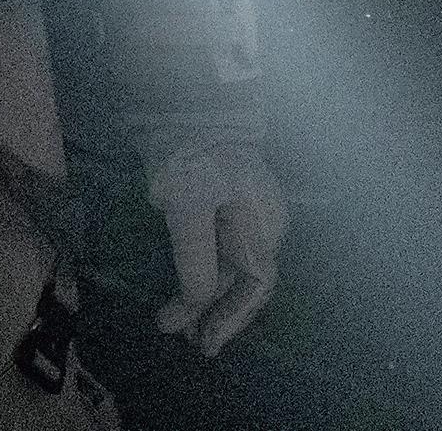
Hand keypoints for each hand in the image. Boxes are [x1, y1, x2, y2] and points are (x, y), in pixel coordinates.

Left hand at [149, 142, 285, 357]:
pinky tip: (186, 289)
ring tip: (177, 321)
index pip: (256, 284)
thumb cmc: (191, 154)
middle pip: (245, 280)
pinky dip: (204, 272)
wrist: (183, 101)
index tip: (203, 341)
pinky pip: (222, 250)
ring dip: (206, 295)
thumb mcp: (188, 206)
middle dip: (215, 311)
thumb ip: (195, 259)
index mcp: (264, 224)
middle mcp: (263, 222)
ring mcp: (246, 210)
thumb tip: (195, 303)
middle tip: (186, 337)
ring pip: (232, 266)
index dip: (231, 317)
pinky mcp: (226, 202)